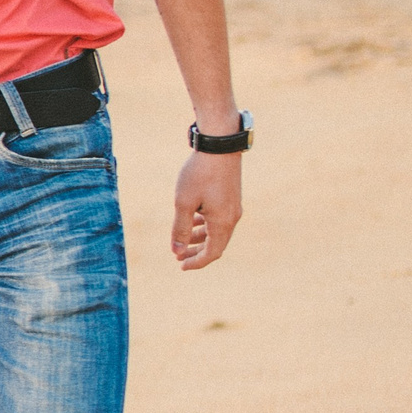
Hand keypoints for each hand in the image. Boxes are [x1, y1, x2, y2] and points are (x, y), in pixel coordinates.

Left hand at [172, 151, 242, 268]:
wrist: (218, 146)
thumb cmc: (199, 174)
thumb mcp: (183, 203)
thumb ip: (180, 229)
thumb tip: (177, 251)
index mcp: (223, 223)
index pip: (212, 253)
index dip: (197, 262)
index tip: (181, 266)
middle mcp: (232, 217)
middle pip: (216, 244)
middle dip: (197, 252)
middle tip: (179, 256)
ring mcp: (234, 207)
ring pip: (217, 231)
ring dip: (200, 238)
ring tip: (183, 240)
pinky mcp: (231, 197)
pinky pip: (219, 219)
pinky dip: (206, 224)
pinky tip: (192, 220)